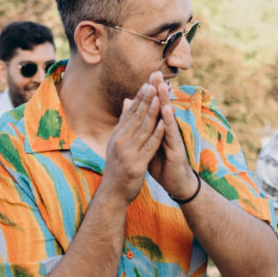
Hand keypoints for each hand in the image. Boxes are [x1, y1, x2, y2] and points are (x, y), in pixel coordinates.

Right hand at [99, 82, 161, 203]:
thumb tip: (127, 101)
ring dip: (152, 113)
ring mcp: (127, 153)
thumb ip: (125, 122)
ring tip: (160, 99)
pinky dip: (157, 135)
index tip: (147, 83)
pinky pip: (149, 147)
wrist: (113, 193)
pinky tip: (164, 125)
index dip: (139, 98)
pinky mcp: (136, 164)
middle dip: (146, 100)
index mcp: (117, 135)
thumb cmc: (118, 167)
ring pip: (142, 129)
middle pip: (135, 117)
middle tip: (154, 84)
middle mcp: (120, 142)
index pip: (129, 113)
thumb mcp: (118, 142)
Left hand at [145, 73, 199, 202]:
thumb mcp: (148, 144)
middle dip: (159, 90)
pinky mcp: (176, 148)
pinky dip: (168, 122)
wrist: (175, 183)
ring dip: (165, 101)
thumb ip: (143, 130)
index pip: (154, 108)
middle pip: (162, 107)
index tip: (148, 76)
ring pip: (168, 117)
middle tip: (156, 72)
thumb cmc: (162, 163)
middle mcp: (167, 130)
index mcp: (159, 129)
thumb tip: (137, 117)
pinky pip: (171, 134)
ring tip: (162, 85)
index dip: (151, 93)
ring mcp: (173, 138)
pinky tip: (166, 110)